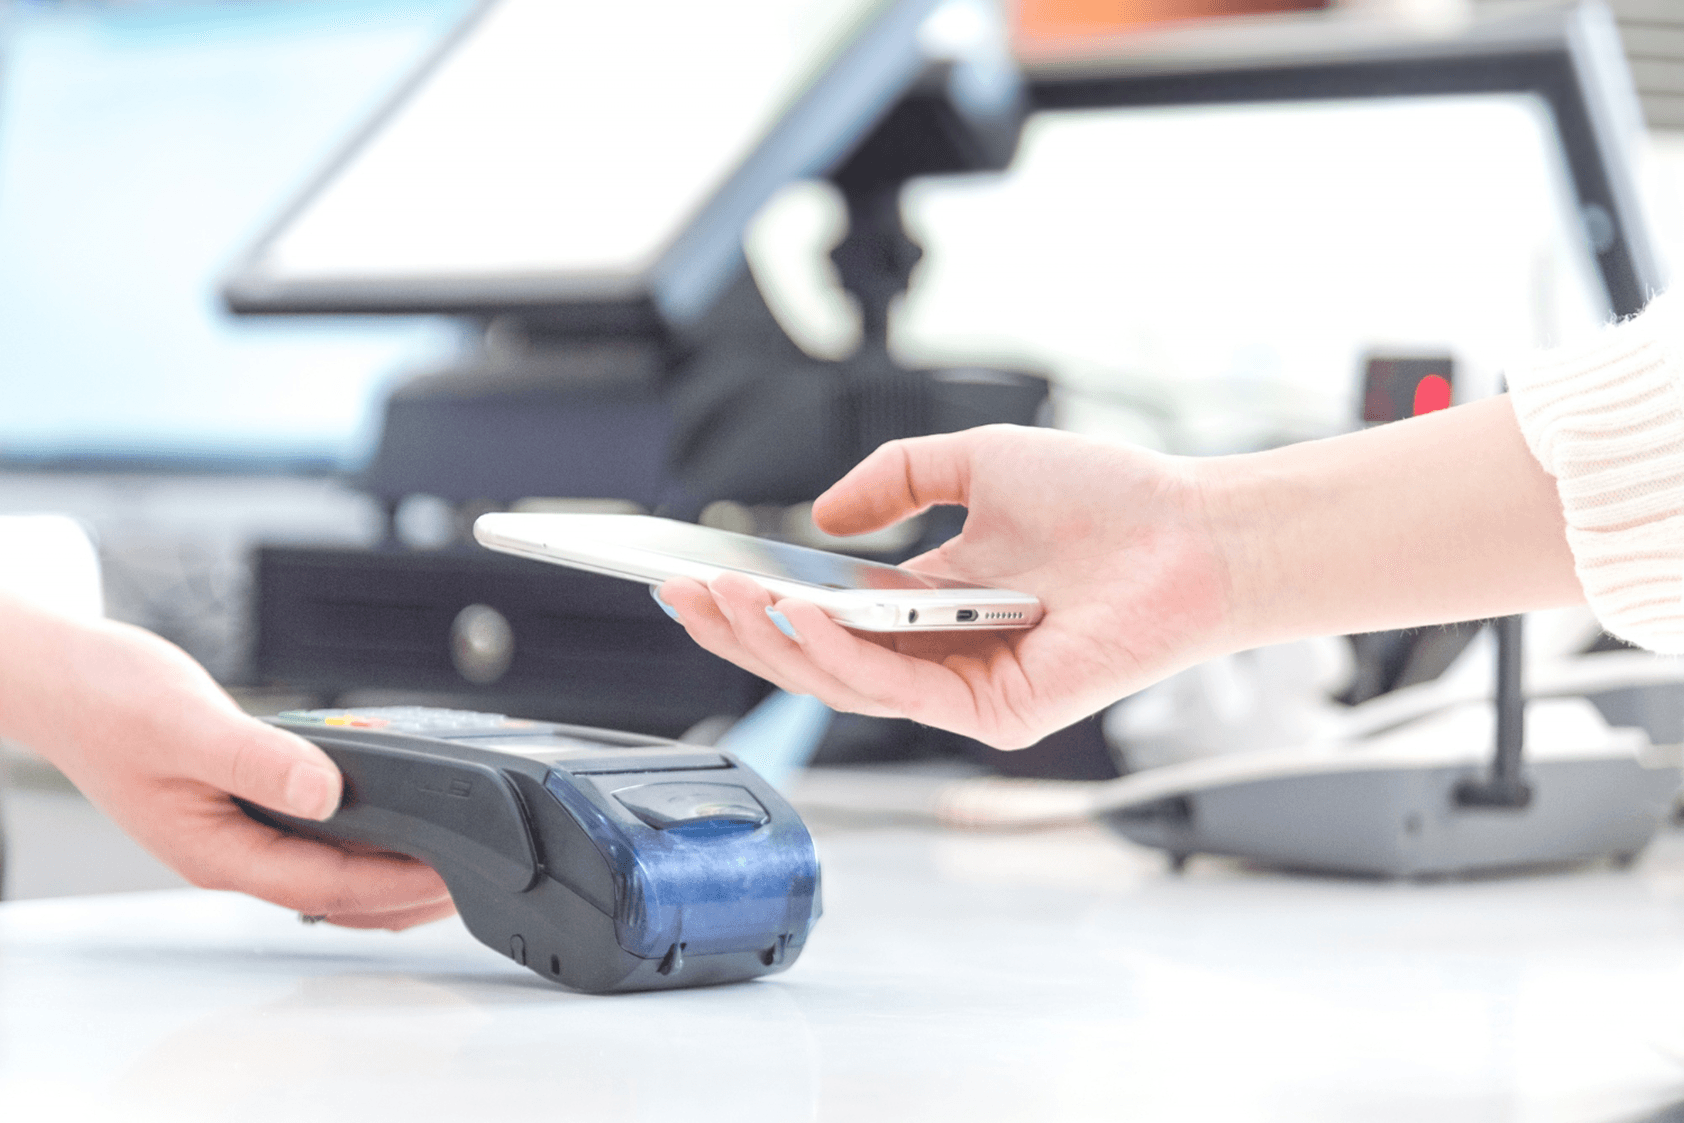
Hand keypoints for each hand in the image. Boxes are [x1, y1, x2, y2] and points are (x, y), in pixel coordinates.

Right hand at [0, 599, 451, 928]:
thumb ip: (260, 761)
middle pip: (334, 898)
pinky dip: (357, 842)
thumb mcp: (189, 725)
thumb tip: (327, 791)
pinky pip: (311, 843)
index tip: (453, 876)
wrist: (61, 679)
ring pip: (324, 875)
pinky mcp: (238, 808)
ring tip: (446, 859)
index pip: (326, 889)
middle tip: (471, 880)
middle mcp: (229, 853)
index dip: (397, 885)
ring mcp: (234, 834)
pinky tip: (389, 820)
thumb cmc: (106, 700)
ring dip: (386, 874)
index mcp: (217, 851)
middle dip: (405, 894)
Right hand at [661, 401, 1583, 750]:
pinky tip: (797, 609)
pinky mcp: (996, 714)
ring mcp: (964, 691)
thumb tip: (821, 519)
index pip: (816, 617)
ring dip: (773, 641)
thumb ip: (896, 477)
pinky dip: (842, 653)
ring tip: (719, 597)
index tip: (684, 571)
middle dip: (738, 629)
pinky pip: (900, 691)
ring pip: (843, 682)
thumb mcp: (976, 460)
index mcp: (925, 606)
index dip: (748, 601)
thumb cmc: (1106, 499)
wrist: (1191, 529)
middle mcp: (936, 656)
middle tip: (677, 591)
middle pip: (813, 658)